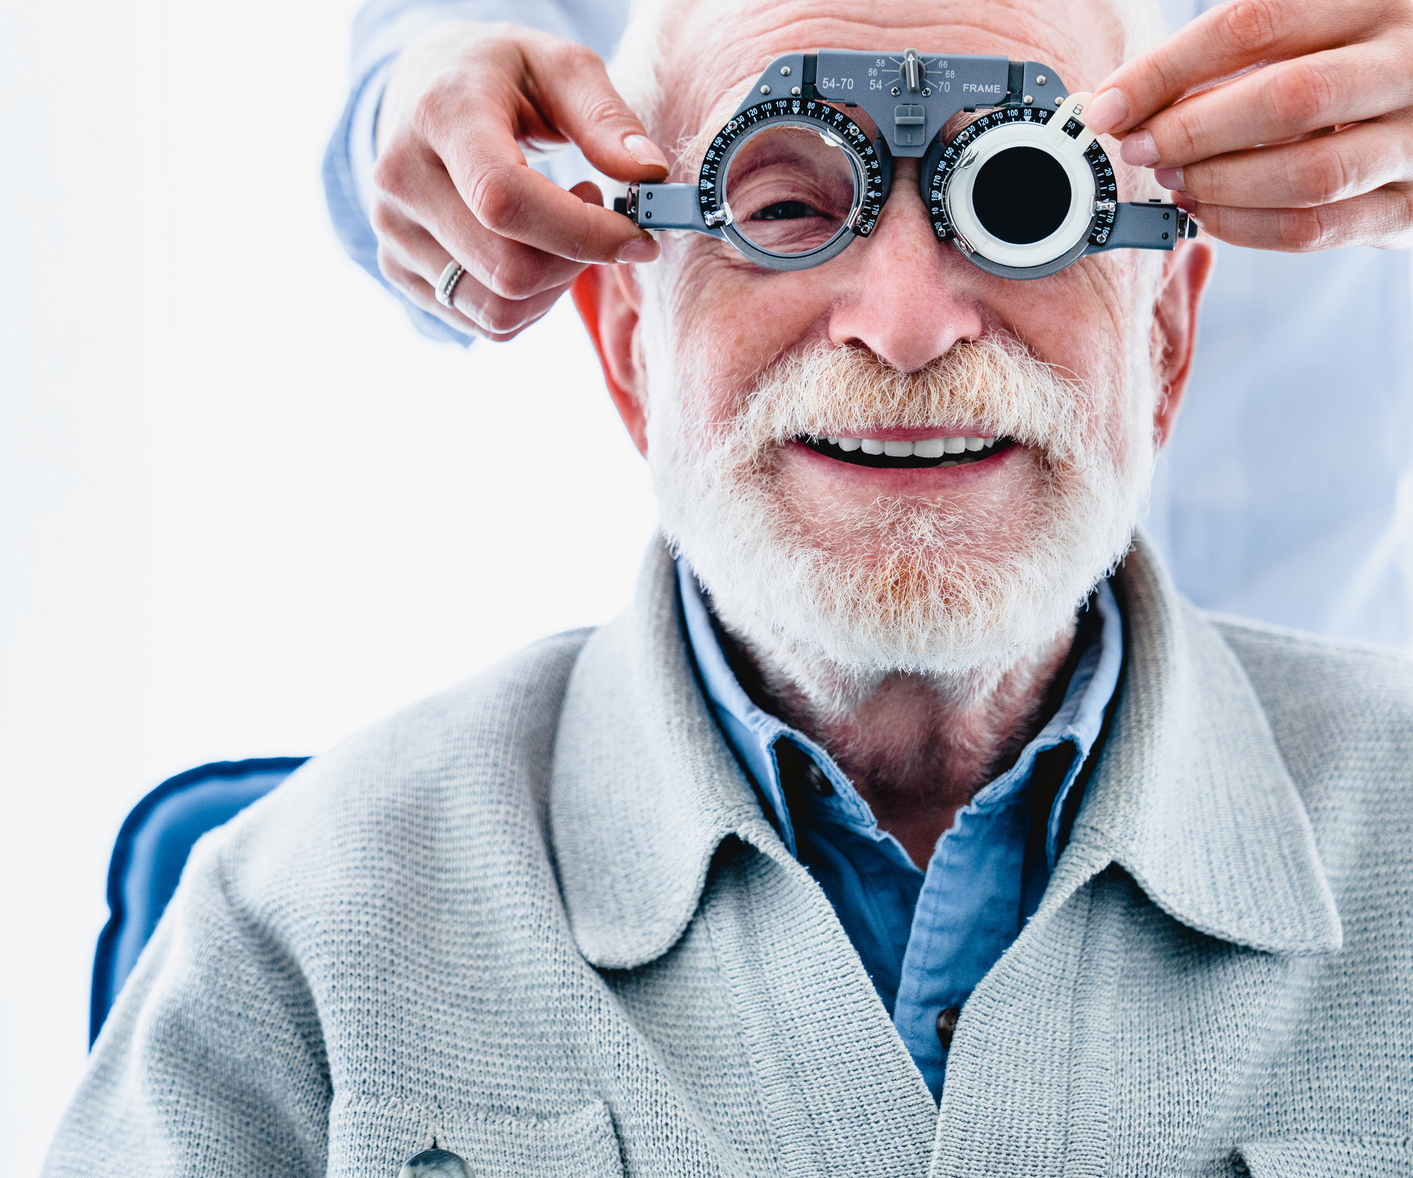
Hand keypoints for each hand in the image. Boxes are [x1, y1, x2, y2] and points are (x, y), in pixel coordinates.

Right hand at [371, 22, 666, 339]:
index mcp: (440, 115)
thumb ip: (607, 118)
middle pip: (508, 271)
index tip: (636, 236)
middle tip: (594, 212)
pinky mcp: (398, 270)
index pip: (505, 202)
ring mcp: (393, 232)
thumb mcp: (560, 68)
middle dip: (576, 260)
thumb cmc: (502, 77)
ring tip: (562, 230)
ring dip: (556, 286)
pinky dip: (531, 302)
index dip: (580, 233)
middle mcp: (402, 179)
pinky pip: (487, 324)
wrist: (423, 90)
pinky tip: (533, 251)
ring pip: (499, 310)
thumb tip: (649, 173)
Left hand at [1085, 0, 1412, 251]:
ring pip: (1306, 174)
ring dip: (1220, 184)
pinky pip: (1316, 228)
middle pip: (1286, 99)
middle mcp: (1409, 65)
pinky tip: (1208, 212)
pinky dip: (1247, 227)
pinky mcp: (1409, 208)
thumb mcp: (1316, 30)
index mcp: (1377, 1)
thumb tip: (1127, 101)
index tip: (1109, 106)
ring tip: (1173, 180)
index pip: (1253, 24)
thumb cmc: (1355, 63)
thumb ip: (1238, 54)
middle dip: (1191, 132)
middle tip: (1140, 148)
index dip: (1166, 71)